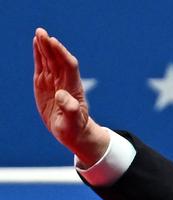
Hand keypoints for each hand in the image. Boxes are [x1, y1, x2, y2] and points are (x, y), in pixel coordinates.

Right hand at [33, 27, 108, 165]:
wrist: (72, 132)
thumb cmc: (74, 129)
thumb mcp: (73, 123)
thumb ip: (70, 109)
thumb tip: (61, 94)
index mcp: (74, 90)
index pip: (69, 67)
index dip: (62, 54)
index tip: (55, 43)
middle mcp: (64, 82)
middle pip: (58, 61)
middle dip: (51, 47)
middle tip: (42, 33)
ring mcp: (54, 82)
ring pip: (50, 61)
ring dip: (44, 47)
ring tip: (39, 33)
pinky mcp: (45, 84)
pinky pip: (42, 67)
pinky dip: (39, 55)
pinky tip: (36, 43)